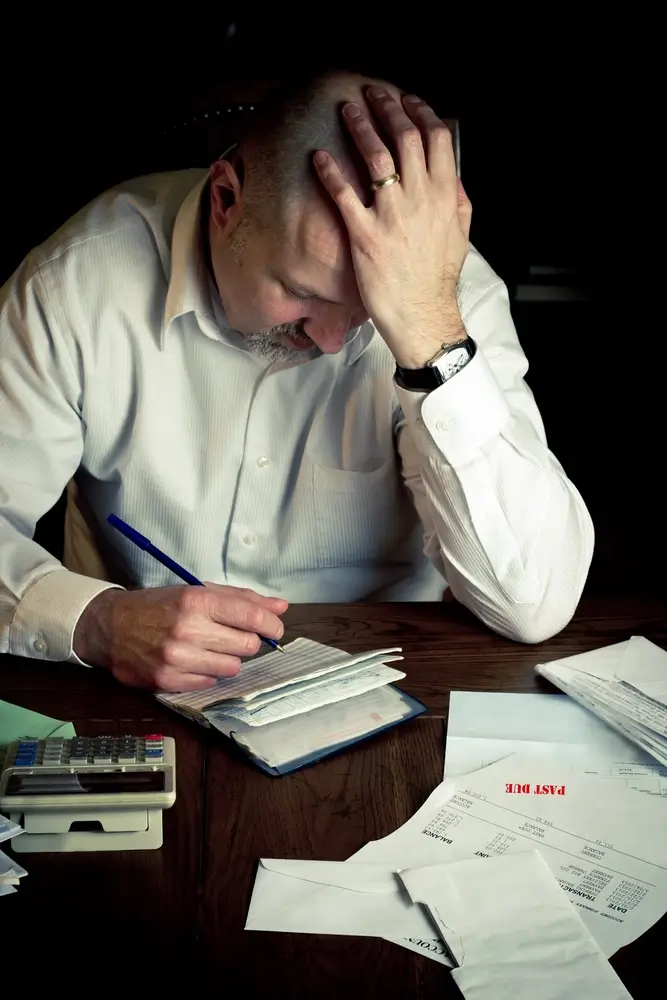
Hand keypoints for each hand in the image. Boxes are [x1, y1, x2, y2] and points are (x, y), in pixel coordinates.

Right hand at [73, 585, 287, 691]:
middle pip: (247, 645)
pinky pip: (210, 683)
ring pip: (232, 668)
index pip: (252, 617)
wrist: (110, 627)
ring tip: (210, 647)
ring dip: (228, 658)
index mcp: (196, 601)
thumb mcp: (197, 591)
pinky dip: (208, 673)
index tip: (275, 628)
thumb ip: (241, 599)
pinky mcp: (167, 681)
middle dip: (247, 640)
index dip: (271, 624)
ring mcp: (177, 658)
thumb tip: (280, 607)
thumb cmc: (158, 606)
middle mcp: (187, 630)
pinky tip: (194, 660)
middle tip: (232, 635)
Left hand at [314, 87, 471, 367]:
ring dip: (359, 126)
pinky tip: (319, 156)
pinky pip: (344, 194)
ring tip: (347, 109)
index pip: (436, 139)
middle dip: (387, 108)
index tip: (408, 100)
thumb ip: (458, 201)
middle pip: (404, 138)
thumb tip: (453, 176)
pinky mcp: (365, 234)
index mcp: (445, 195)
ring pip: (375, 157)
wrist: (422, 315)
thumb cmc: (437, 279)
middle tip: (373, 94)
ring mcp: (391, 215)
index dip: (420, 113)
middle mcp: (420, 199)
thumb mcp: (460, 235)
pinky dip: (330, 171)